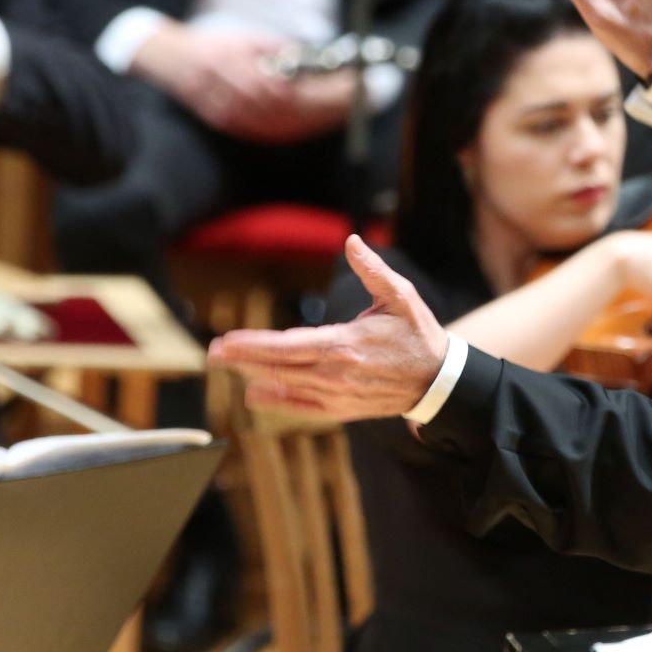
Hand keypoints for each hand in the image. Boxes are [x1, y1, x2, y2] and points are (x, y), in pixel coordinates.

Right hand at [131, 21, 341, 142]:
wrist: (173, 61)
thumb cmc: (214, 46)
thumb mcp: (247, 39)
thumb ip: (279, 53)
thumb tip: (314, 62)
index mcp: (236, 68)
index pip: (290, 87)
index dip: (321, 89)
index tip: (347, 82)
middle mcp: (231, 96)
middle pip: (289, 111)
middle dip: (326, 106)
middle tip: (352, 97)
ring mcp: (229, 116)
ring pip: (281, 126)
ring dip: (315, 121)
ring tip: (341, 109)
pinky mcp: (228, 126)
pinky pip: (267, 133)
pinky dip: (295, 129)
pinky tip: (314, 122)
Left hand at [209, 237, 449, 420]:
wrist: (438, 381)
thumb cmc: (418, 334)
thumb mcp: (401, 296)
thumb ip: (373, 271)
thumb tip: (352, 242)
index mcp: (345, 344)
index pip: (287, 346)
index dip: (254, 344)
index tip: (228, 340)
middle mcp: (336, 373)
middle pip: (279, 368)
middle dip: (243, 360)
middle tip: (213, 353)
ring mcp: (338, 395)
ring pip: (287, 386)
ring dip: (255, 377)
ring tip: (228, 367)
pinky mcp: (343, 409)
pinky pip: (303, 406)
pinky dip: (278, 401)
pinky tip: (256, 396)